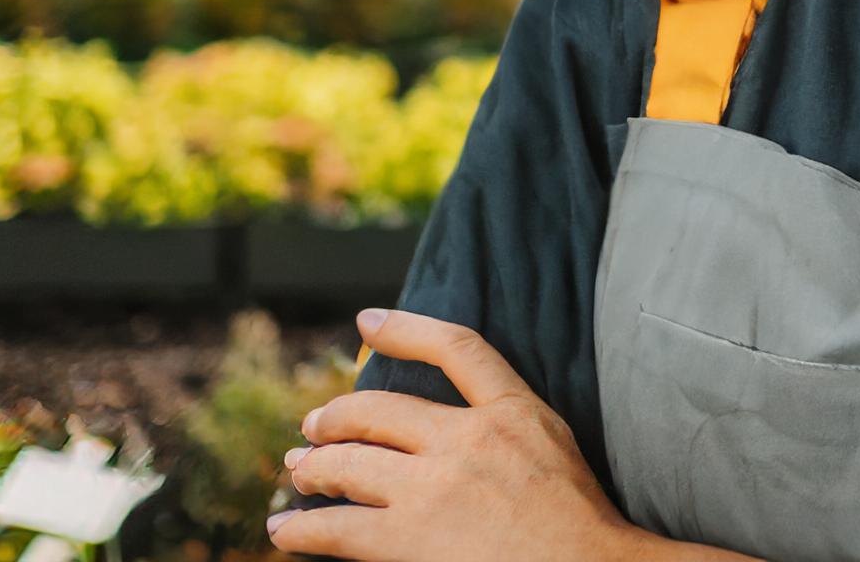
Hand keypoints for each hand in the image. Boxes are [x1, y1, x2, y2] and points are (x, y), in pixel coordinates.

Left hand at [268, 307, 649, 561]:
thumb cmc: (574, 521)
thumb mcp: (551, 444)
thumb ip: (505, 420)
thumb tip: (444, 422)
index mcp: (512, 410)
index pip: (454, 348)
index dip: (405, 328)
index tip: (367, 321)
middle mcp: (469, 438)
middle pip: (378, 410)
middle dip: (335, 417)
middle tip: (313, 426)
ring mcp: (436, 488)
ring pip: (349, 465)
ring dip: (313, 468)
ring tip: (297, 472)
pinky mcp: (410, 538)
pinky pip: (337, 528)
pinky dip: (302, 528)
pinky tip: (285, 529)